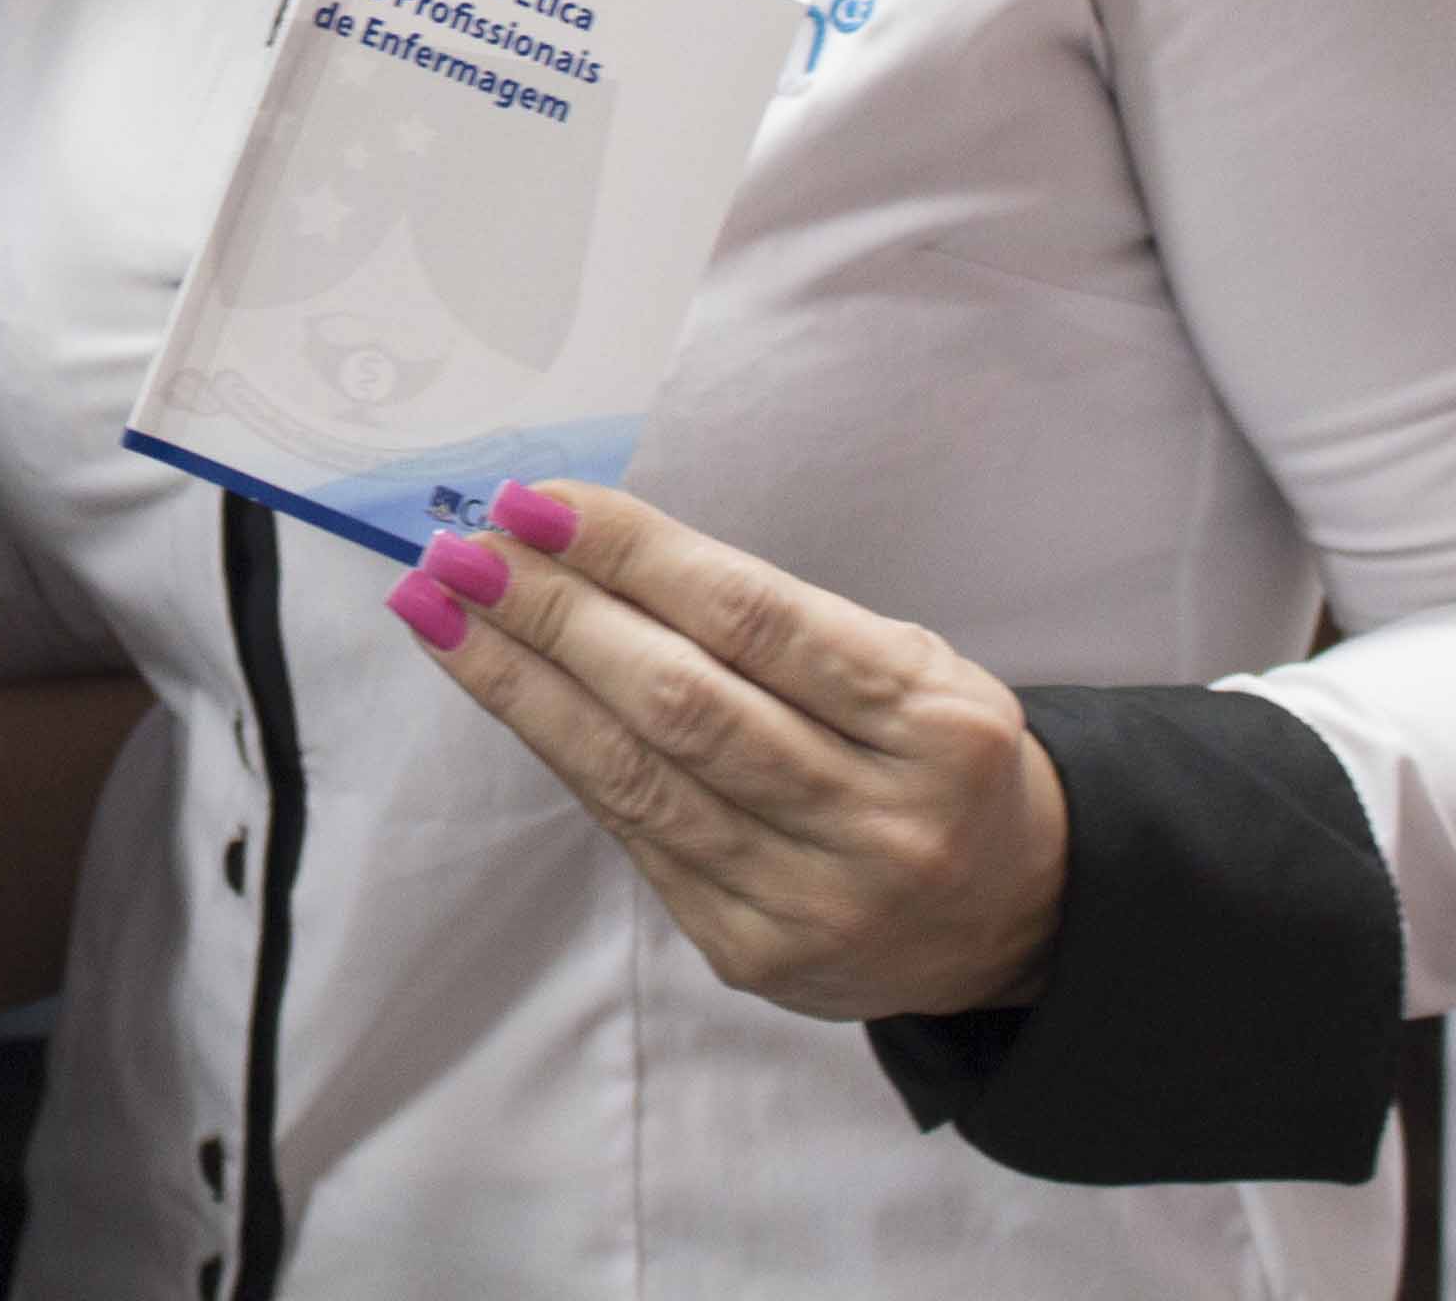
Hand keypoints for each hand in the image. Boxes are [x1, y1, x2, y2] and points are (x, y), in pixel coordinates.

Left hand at [388, 481, 1065, 1023]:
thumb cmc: (934, 753)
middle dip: (553, 615)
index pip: (752, 618)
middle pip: (679, 700)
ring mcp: (813, 900)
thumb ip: (774, 621)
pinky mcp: (752, 952)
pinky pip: (635, 836)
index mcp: (932, 723)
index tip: (536, 502)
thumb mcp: (906, 666)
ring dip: (520, 685)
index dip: (633, 554)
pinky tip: (506, 692)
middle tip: (461, 550)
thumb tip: (594, 550)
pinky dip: (561, 752)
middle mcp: (879, 820)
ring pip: (636, 776)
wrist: (1015, 914)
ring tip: (440, 611)